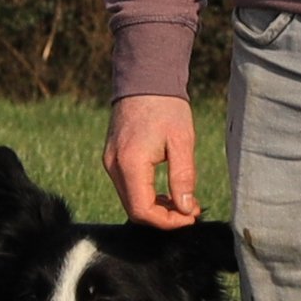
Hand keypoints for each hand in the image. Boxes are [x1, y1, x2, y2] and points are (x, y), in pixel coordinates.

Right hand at [108, 94, 202, 226]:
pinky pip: (127, 187)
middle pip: (134, 210)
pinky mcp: (113, 158)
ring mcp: (110, 162)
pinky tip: (166, 192)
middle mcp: (114, 166)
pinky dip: (146, 195)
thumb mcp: (182, 142)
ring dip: (155, 208)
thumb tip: (187, 209)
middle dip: (163, 217)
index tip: (190, 217)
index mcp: (130, 163)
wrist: (146, 78)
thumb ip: (184, 178)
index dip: (167, 222)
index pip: (143, 211)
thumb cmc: (166, 106)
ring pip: (130, 201)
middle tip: (190, 211)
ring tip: (183, 202)